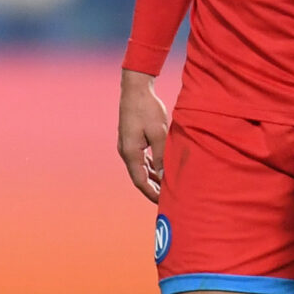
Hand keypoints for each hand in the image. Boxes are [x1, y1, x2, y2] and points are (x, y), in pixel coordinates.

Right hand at [116, 68, 170, 202]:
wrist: (135, 90)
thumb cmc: (148, 110)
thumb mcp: (159, 134)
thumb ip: (162, 157)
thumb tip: (165, 177)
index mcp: (131, 153)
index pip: (140, 181)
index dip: (152, 194)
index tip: (164, 203)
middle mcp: (126, 152)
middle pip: (139, 178)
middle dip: (152, 189)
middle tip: (167, 199)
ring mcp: (127, 146)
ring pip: (140, 169)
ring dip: (152, 179)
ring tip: (166, 188)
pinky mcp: (131, 141)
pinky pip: (140, 160)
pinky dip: (150, 168)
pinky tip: (161, 171)